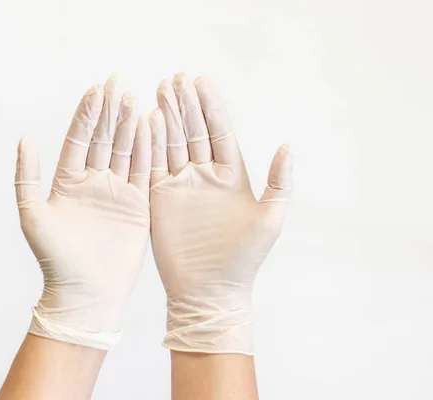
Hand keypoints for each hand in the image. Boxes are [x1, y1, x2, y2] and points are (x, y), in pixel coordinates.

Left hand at [15, 75, 150, 349]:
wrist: (86, 293)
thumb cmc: (55, 259)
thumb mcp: (33, 215)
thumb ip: (29, 176)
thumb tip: (24, 138)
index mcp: (68, 182)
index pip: (80, 139)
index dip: (88, 114)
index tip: (97, 89)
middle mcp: (93, 182)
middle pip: (104, 139)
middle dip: (111, 111)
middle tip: (119, 82)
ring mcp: (117, 193)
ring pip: (125, 152)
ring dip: (130, 126)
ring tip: (136, 98)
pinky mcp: (138, 206)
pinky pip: (144, 173)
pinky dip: (148, 151)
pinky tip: (153, 128)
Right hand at [149, 74, 292, 353]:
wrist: (209, 292)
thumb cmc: (243, 260)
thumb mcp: (270, 220)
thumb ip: (279, 183)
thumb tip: (288, 145)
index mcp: (232, 176)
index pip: (220, 131)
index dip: (211, 106)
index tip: (201, 80)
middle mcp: (205, 176)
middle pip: (193, 131)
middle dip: (185, 104)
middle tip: (176, 79)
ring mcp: (180, 186)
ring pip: (171, 144)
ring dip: (166, 117)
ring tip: (161, 90)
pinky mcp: (159, 199)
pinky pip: (152, 166)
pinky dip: (148, 144)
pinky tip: (145, 122)